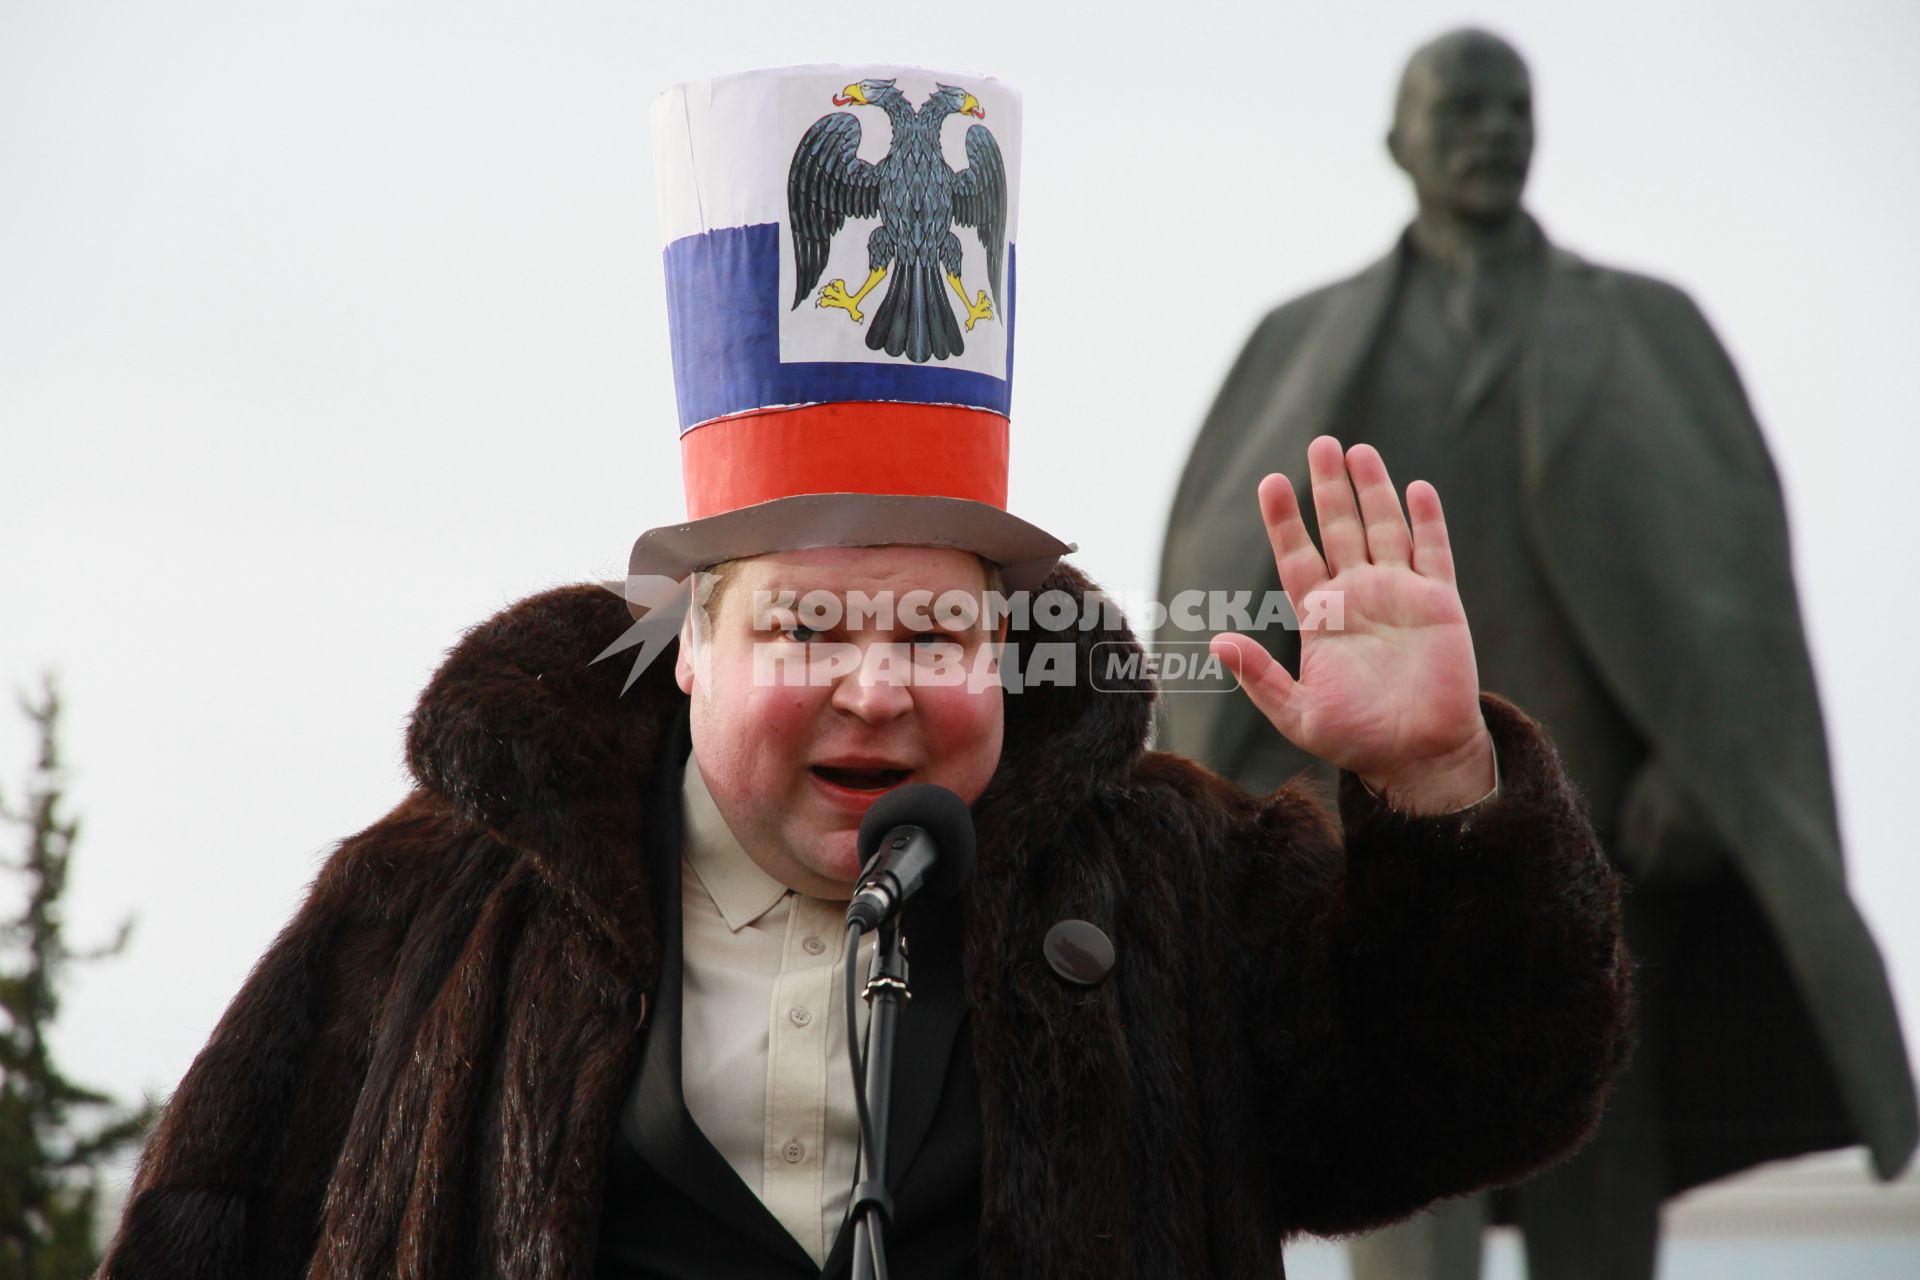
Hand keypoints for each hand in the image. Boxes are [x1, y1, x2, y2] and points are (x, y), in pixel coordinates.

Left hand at [1210, 436, 1494, 813]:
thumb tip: (1217, 642)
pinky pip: (1433, 552)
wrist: (1419, 759)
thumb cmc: (1358, 741)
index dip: (1285, 520)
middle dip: (1330, 488)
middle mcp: (1358, 597)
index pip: (1298, 556)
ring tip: (1358, 451)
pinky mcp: (1440, 604)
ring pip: (1384, 529)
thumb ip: (1260, 677)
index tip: (1271, 482)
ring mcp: (1400, 595)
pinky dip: (1426, 520)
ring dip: (1373, 490)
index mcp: (1321, 618)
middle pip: (1341, 529)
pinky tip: (1416, 487)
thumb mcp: (1298, 715)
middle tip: (1320, 443)